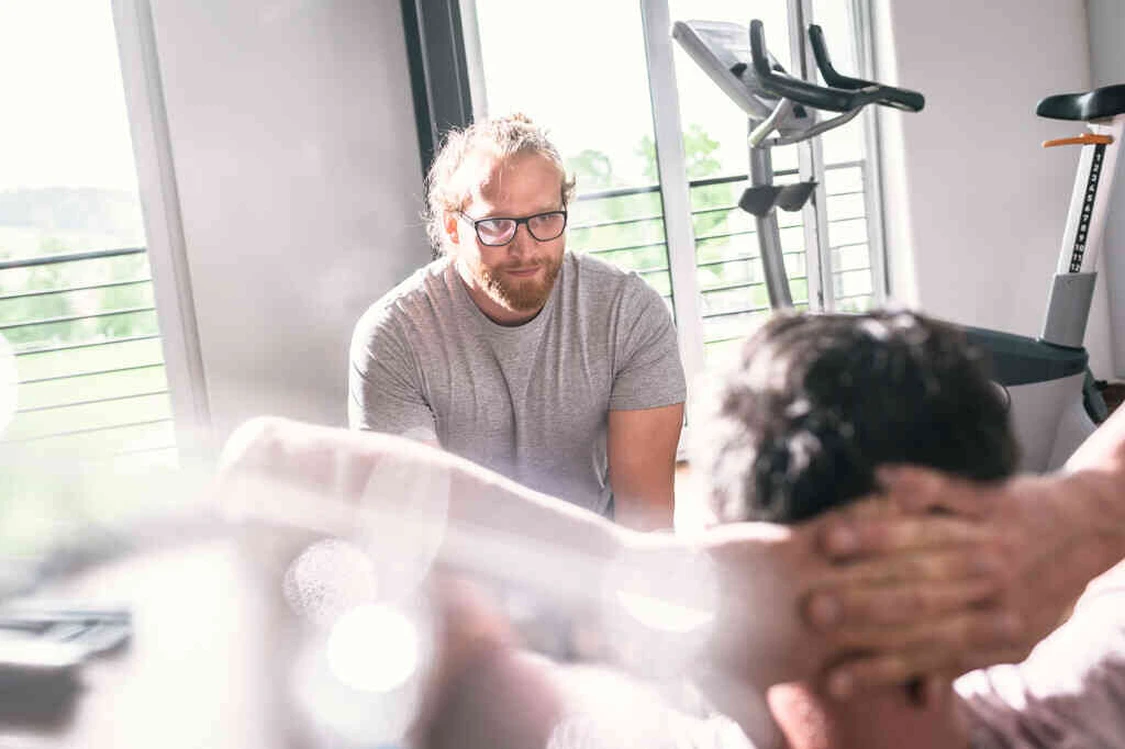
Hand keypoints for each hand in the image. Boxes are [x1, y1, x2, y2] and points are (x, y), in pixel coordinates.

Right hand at [807, 465, 1120, 695]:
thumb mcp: (1012, 636)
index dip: (876, 668)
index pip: (924, 653)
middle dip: (863, 606)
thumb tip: (919, 697)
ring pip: (927, 541)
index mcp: (997, 629)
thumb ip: (961, 660)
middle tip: (812, 610)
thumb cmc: (1042, 589)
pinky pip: (950, 489)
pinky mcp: (996, 500)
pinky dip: (915, 481)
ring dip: (875, 540)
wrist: (1088, 531)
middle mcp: (995, 588)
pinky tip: (878, 476)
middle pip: (918, 599)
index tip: (828, 678)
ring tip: (829, 544)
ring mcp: (995, 540)